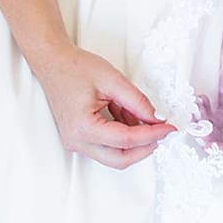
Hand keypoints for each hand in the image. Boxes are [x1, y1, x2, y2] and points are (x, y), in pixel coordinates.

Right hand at [34, 45, 175, 168]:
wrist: (53, 63)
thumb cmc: (75, 68)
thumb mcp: (113, 80)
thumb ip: (137, 101)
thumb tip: (156, 118)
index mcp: (84, 127)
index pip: (126, 140)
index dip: (152, 134)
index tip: (169, 127)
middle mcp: (77, 141)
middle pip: (120, 159)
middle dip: (145, 147)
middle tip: (162, 131)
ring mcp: (76, 142)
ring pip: (114, 155)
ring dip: (134, 140)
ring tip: (142, 114)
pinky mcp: (79, 138)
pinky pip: (106, 146)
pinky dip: (123, 136)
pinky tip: (129, 116)